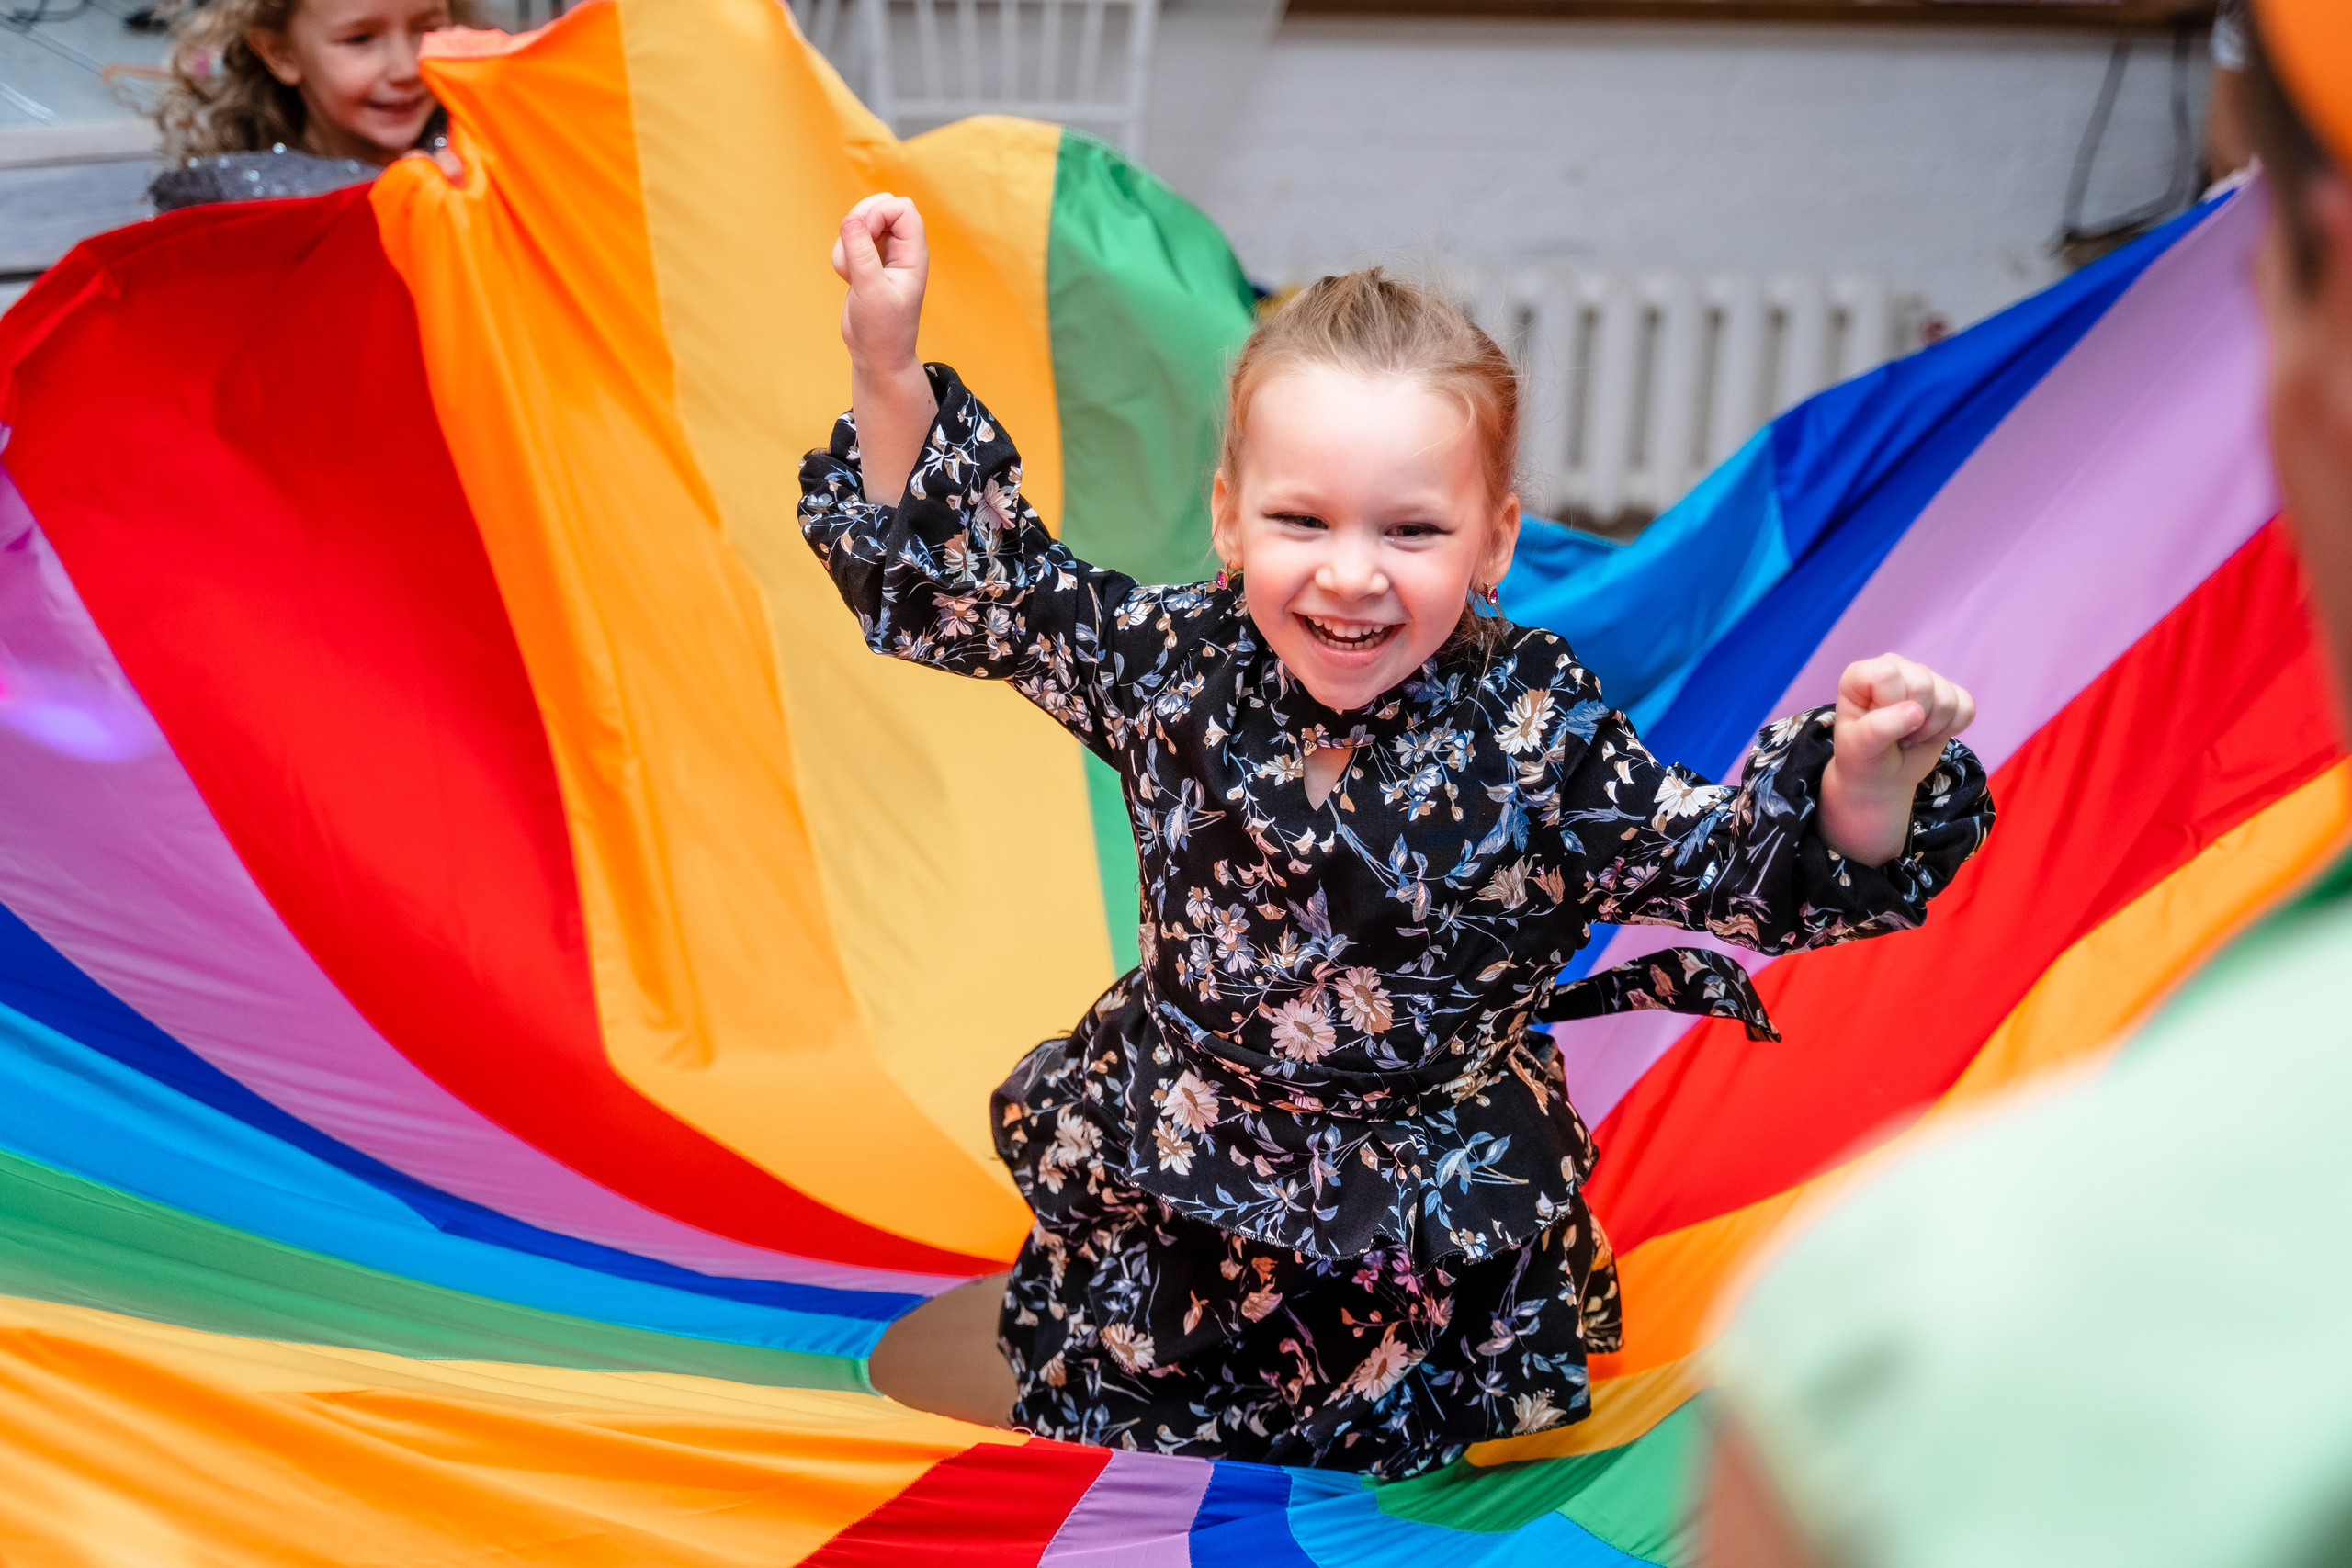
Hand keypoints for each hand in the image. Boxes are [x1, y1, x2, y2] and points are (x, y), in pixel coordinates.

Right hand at [833, 191, 927, 383]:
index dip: (879, 213)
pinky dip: (841, 256)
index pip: (902, 208)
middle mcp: (900, 250)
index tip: (865, 236)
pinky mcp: (865, 263)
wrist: (876, 355)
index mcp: (913, 254)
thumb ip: (861, 254)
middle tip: (853, 248)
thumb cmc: (883, 330)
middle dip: (859, 220)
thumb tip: (850, 220)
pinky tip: (849, 280)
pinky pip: (847, 241)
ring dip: (846, 243)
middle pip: (880, 205)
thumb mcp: (871, 291)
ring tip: (852, 274)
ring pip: (859, 222)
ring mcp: (882, 255)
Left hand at [1818, 653, 1975, 866]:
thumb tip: (1911, 711)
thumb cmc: (1862, 764)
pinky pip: (1968, 705)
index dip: (1889, 711)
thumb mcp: (1860, 750)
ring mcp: (1923, 679)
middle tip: (1895, 741)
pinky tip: (1929, 735)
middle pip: (1925, 684)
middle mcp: (1893, 668)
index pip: (1889, 676)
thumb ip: (1881, 728)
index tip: (1877, 734)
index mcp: (1862, 673)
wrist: (1881, 782)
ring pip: (1948, 695)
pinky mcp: (1948, 695)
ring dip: (1932, 728)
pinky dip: (1953, 728)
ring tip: (1909, 740)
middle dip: (1913, 722)